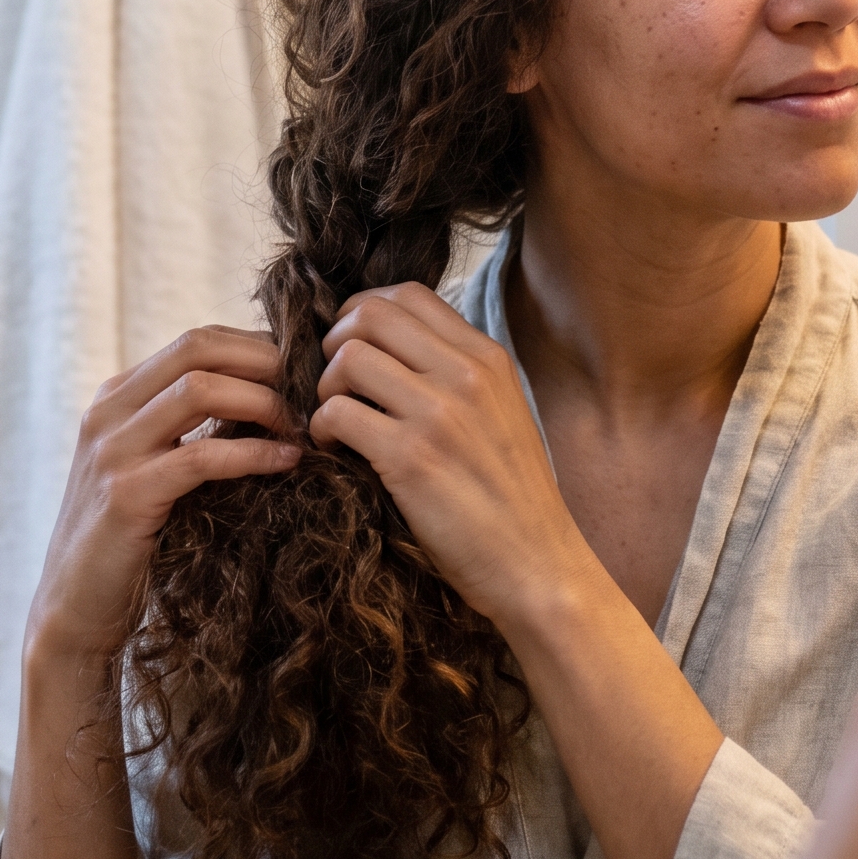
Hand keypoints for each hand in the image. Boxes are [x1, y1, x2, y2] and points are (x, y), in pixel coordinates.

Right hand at [25, 326, 299, 669]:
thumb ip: (192, 428)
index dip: (257, 348)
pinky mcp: (126, 494)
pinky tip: (285, 463)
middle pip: (197, 349)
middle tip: (313, 391)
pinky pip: (201, 455)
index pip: (197, 341)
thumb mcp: (155, 466)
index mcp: (116, 397)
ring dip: (262, 402)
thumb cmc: (130, 539)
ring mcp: (112, 450)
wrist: (75, 608)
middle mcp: (108, 412)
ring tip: (302, 427)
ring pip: (199, 389)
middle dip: (265, 362)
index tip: (305, 374)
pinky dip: (252, 453)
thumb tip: (271, 398)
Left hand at [313, 282, 593, 628]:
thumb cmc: (512, 497)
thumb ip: (458, 374)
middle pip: (369, 314)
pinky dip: (321, 428)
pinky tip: (335, 449)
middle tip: (336, 383)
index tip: (355, 346)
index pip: (408, 294)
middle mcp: (466, 374)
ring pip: (347, 358)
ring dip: (325, 387)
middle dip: (335, 343)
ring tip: (335, 419)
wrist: (536, 563)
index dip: (364, 311)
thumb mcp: (502, 412)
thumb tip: (395, 348)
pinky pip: (337, 413)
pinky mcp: (411, 458)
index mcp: (487, 358)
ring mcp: (439, 414)